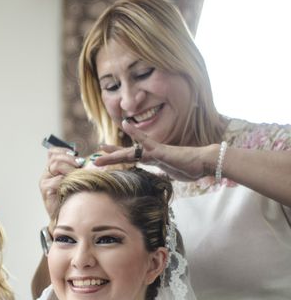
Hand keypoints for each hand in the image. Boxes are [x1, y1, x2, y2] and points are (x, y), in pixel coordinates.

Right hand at [41, 147, 84, 216]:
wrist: (63, 218)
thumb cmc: (70, 200)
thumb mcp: (74, 181)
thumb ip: (77, 171)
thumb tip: (91, 162)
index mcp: (52, 170)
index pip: (53, 152)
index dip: (63, 150)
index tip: (75, 154)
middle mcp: (46, 174)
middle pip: (55, 157)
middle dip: (70, 159)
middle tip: (80, 165)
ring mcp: (45, 181)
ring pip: (56, 165)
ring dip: (70, 168)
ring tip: (78, 175)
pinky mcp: (46, 189)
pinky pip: (58, 179)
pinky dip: (68, 180)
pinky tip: (73, 185)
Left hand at [93, 119, 214, 181]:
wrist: (204, 163)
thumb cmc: (191, 168)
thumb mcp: (173, 174)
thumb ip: (166, 172)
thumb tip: (163, 175)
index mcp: (153, 160)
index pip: (133, 159)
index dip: (119, 158)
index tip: (106, 158)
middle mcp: (151, 154)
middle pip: (127, 155)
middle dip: (111, 157)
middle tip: (95, 158)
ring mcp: (155, 152)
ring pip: (131, 151)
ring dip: (115, 152)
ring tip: (101, 149)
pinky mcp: (161, 152)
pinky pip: (146, 141)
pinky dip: (135, 133)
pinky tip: (125, 124)